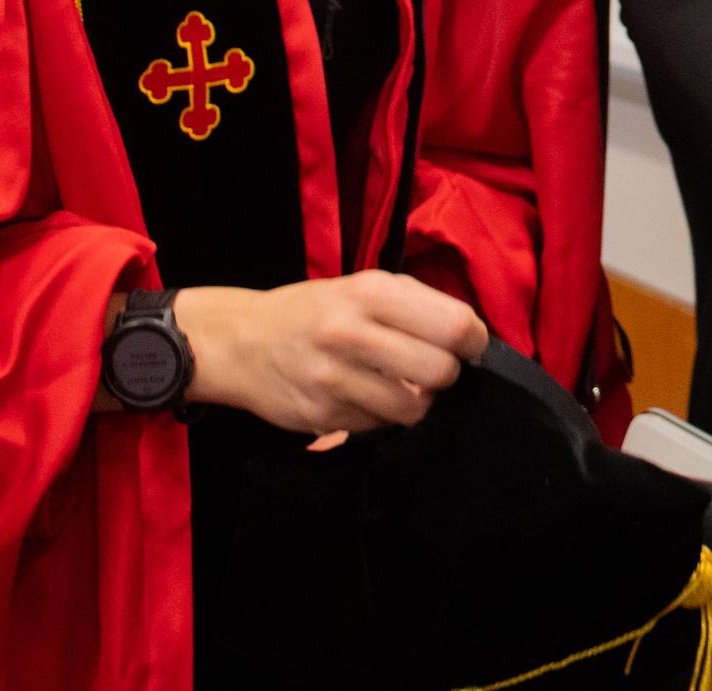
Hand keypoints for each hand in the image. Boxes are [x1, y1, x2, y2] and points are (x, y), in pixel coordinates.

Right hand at [179, 271, 489, 434]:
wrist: (239, 342)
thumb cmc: (314, 311)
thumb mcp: (362, 286)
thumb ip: (416, 304)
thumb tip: (470, 335)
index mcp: (370, 293)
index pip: (453, 324)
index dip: (472, 340)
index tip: (468, 345)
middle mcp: (350, 334)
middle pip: (439, 371)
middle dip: (447, 374)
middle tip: (434, 367)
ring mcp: (333, 379)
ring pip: (413, 408)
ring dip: (417, 400)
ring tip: (400, 384)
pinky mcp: (321, 416)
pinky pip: (379, 425)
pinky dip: (381, 415)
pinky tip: (364, 395)